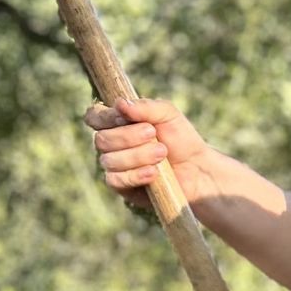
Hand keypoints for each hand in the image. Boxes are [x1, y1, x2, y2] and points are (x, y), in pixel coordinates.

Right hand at [85, 96, 214, 210]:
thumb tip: (120, 103)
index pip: (94, 117)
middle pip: (101, 140)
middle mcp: (112, 144)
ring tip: (162, 154)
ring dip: (138, 156)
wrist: (197, 169)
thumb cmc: (181, 139)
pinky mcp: (122, 186)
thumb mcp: (168, 115)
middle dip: (129, 137)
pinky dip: (135, 175)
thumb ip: (145, 107)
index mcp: (117, 123)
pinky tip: (153, 173)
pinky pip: (115, 180)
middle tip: (154, 135)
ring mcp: (115, 166)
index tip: (125, 117)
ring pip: (109, 160)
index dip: (105, 117)